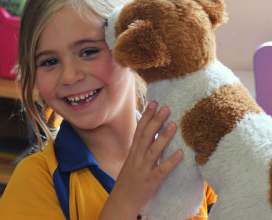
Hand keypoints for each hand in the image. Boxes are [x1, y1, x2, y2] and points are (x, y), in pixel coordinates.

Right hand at [99, 102, 182, 219]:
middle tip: (166, 108)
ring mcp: (143, 169)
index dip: (146, 116)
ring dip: (163, 137)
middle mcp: (137, 157)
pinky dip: (170, 162)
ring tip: (174, 125)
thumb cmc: (130, 178)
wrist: (122, 200)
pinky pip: (161, 171)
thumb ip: (141, 147)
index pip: (140, 130)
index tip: (153, 102)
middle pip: (146, 136)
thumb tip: (151, 132)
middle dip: (156, 121)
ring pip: (153, 150)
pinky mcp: (150, 181)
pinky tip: (181, 154)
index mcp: (133, 151)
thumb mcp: (132, 159)